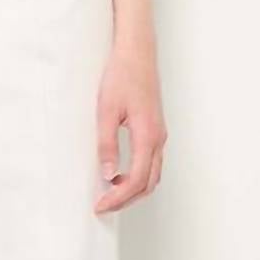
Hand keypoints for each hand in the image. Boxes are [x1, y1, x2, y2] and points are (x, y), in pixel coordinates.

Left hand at [94, 40, 166, 213]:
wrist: (137, 53)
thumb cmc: (122, 76)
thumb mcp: (106, 111)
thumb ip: (107, 144)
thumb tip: (108, 175)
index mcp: (147, 136)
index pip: (136, 181)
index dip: (118, 198)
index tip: (100, 206)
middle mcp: (158, 139)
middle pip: (148, 184)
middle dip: (126, 200)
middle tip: (103, 206)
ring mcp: (159, 135)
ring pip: (152, 175)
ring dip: (133, 190)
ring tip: (109, 194)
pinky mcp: (156, 130)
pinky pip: (151, 163)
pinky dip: (138, 177)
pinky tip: (119, 175)